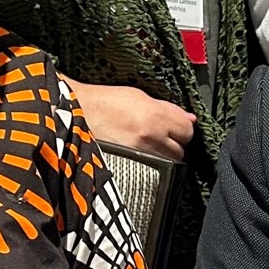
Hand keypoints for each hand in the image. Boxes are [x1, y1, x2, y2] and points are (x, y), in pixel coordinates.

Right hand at [66, 80, 195, 161]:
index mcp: (154, 117)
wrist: (78, 114)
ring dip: (164, 156)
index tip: (176, 126)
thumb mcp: (140, 97)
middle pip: (181, 150)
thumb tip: (190, 118)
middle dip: (175, 143)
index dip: (183, 128)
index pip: (188, 131)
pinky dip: (151, 165)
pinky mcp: (130, 168)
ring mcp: (140, 156)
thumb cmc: (105, 102)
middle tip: (161, 136)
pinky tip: (142, 156)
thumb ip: (168, 109)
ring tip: (149, 146)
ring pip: (168, 164)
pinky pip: (153, 171)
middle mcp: (150, 138)